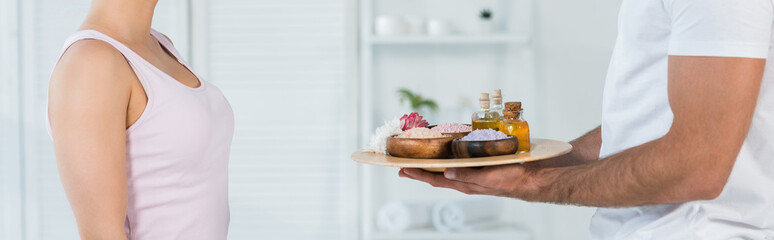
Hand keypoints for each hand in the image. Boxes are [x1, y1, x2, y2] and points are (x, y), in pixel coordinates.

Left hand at [398, 163, 544, 200]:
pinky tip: (447, 150)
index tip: (402, 169)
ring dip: (432, 164)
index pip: (436, 180)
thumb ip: (468, 176)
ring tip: (419, 158)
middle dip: (420, 171)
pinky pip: (460, 161)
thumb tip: (446, 174)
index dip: (418, 175)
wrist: (533, 177)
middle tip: (403, 165)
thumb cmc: (512, 179)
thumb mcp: (489, 178)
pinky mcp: (481, 165)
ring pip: (447, 169)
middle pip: (437, 175)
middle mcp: (466, 179)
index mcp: (465, 184)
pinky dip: (450, 156)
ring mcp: (473, 173)